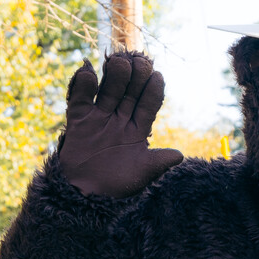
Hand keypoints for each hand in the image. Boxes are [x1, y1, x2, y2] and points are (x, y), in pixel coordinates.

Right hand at [55, 53, 184, 197]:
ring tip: (120, 63)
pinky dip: (83, 83)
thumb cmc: (117, 185)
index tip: (157, 76)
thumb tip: (180, 155)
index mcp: (138, 129)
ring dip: (115, 74)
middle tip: (140, 62)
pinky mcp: (78, 119)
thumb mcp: (142, 174)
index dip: (153, 90)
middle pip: (130, 90)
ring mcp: (99, 117)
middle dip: (136, 75)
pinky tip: (89, 73)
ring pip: (109, 88)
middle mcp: (120, 119)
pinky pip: (80, 97)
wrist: (85, 195)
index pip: (148, 104)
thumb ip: (159, 162)